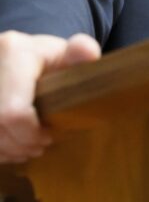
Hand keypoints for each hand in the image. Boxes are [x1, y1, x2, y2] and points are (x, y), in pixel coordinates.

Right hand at [0, 32, 100, 163]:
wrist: (25, 55)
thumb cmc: (51, 60)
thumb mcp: (69, 54)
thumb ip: (81, 52)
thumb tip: (87, 51)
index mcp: (13, 51)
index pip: (13, 112)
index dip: (31, 134)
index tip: (49, 135)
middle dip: (20, 144)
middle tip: (40, 145)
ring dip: (5, 150)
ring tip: (26, 146)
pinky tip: (9, 146)